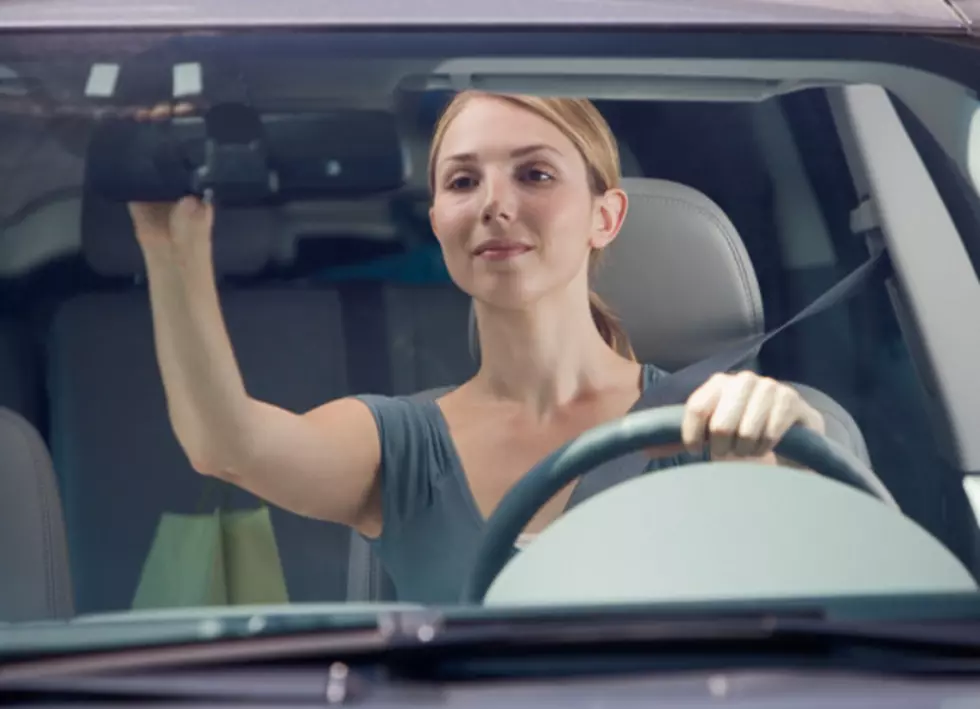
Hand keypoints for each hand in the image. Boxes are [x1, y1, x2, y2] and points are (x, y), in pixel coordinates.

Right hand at [125, 101, 212, 251]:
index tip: (188, 111)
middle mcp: (180, 172)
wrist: (170, 259)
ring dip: (148, 128)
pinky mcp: (137, 187)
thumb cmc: (192, 240)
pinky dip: (127, 145)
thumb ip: (194, 217)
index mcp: (199, 177)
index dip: (194, 125)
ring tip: (144, 114)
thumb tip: (189, 201)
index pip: (198, 144)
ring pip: (153, 146)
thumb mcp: (199, 226)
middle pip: (174, 139)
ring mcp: (157, 178)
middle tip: (163, 110)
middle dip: (169, 121)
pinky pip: (131, 163)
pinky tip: (124, 128)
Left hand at [681, 371, 823, 462]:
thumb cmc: (744, 430)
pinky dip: (766, 447)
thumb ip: (682, 438)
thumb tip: (647, 451)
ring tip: (750, 448)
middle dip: (723, 448)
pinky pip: (770, 434)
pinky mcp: (791, 400)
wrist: (792, 432)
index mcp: (718, 382)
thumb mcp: (711, 432)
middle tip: (730, 450)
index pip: (696, 408)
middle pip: (720, 426)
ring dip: (746, 450)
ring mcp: (769, 387)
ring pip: (745, 433)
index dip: (692, 436)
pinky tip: (768, 444)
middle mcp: (743, 379)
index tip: (696, 451)